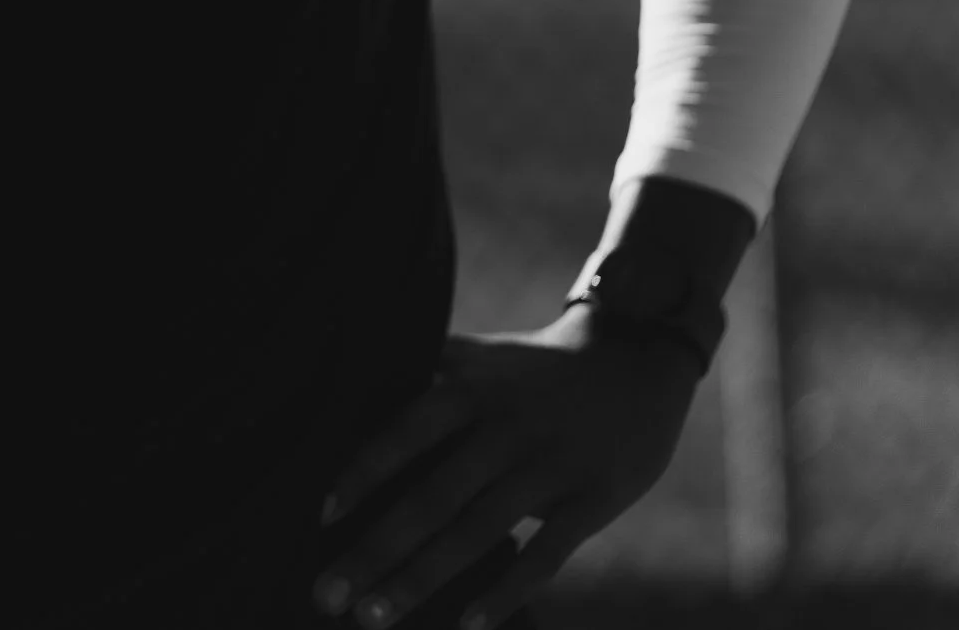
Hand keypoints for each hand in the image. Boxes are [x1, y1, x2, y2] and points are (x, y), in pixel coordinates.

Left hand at [312, 307, 701, 629]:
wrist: (638, 357)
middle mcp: (506, 429)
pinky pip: (545, 555)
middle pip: (431, 499)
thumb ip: (423, 371)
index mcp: (471, 390)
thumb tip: (347, 394)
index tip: (320, 518)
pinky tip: (467, 625)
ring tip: (374, 617)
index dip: (361, 475)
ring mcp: (552, 466)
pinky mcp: (596, 499)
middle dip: (375, 552)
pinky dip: (505, 592)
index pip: (403, 433)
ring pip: (477, 534)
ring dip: (421, 579)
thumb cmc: (535, 367)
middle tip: (327, 594)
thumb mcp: (479, 356)